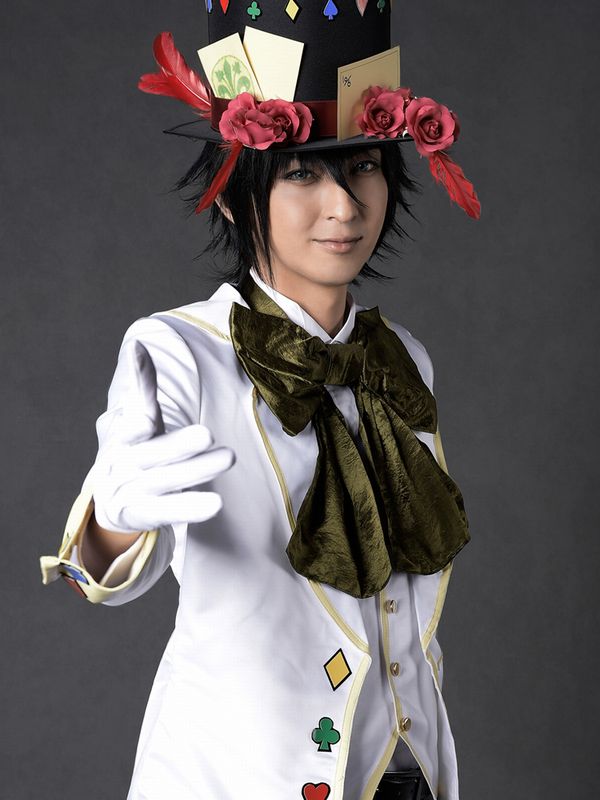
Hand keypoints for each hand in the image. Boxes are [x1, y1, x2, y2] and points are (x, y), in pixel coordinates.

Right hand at [92, 340, 234, 532]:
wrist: (111, 500)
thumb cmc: (135, 450)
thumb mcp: (140, 419)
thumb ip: (142, 386)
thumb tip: (137, 344)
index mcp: (122, 437)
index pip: (130, 429)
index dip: (135, 426)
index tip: (146, 421)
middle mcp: (124, 465)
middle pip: (154, 455)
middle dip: (180, 446)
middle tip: (208, 434)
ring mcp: (131, 492)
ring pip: (166, 481)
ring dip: (197, 471)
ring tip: (228, 458)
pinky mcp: (143, 515)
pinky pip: (168, 511)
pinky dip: (190, 506)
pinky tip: (215, 503)